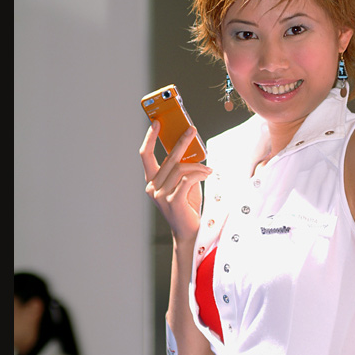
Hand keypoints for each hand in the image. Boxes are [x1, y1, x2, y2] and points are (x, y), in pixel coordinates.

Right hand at [139, 122, 211, 241]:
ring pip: (180, 169)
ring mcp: (161, 195)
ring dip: (198, 166)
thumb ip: (182, 168)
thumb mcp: (183, 183)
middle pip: (168, 159)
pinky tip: (207, 175)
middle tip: (192, 130)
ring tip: (208, 170)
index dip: (150, 138)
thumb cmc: (188, 206)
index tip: (156, 122)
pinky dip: (199, 174)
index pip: (145, 155)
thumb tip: (190, 148)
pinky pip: (187, 179)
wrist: (191, 232)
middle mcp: (153, 188)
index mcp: (152, 182)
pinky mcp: (173, 201)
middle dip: (181, 142)